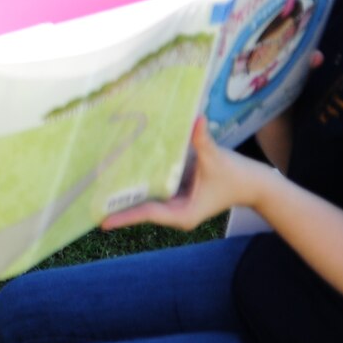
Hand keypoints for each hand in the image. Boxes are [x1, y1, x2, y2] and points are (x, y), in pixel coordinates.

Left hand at [102, 117, 262, 232]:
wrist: (254, 184)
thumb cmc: (236, 175)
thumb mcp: (216, 158)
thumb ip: (202, 140)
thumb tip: (196, 120)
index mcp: (183, 214)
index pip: (148, 214)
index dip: (125, 216)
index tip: (103, 222)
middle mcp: (176, 213)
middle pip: (141, 211)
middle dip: (118, 208)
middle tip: (88, 204)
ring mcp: (176, 207)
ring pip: (146, 203)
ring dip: (125, 198)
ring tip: (95, 192)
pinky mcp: (178, 197)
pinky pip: (153, 194)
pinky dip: (139, 187)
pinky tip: (121, 178)